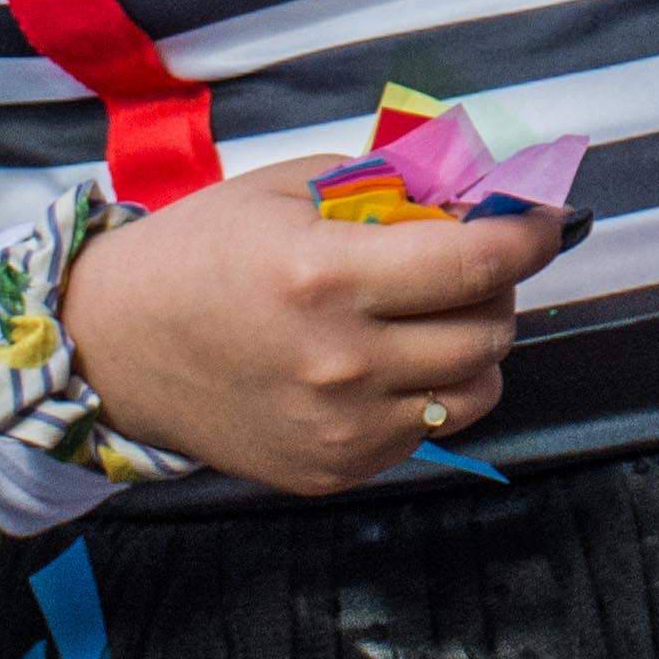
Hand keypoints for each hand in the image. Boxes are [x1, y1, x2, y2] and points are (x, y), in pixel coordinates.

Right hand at [55, 153, 558, 494]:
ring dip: (472, 343)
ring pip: (475, 387)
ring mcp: (339, 428)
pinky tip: (384, 359)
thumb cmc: (200, 253)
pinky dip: (429, 389)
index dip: (531, 235)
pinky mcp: (333, 470)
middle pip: (489, 328)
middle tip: (468, 261)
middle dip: (497, 285)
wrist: (113, 346)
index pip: (478, 262)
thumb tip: (483, 196)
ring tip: (427, 313)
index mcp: (327, 277)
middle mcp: (340, 362)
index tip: (545, 219)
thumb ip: (393, 188)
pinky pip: (429, 429)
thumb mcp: (293, 188)